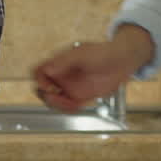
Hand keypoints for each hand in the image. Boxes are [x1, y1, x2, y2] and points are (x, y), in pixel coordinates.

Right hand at [33, 25, 153, 112]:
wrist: (121, 60)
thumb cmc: (102, 52)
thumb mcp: (81, 54)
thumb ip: (64, 62)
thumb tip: (48, 70)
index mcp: (59, 63)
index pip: (39, 72)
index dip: (40, 80)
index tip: (49, 86)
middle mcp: (62, 76)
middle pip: (43, 89)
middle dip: (46, 95)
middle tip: (57, 96)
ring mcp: (71, 87)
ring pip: (54, 100)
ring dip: (58, 104)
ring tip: (69, 102)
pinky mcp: (81, 96)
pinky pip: (68, 106)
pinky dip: (68, 108)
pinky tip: (76, 105)